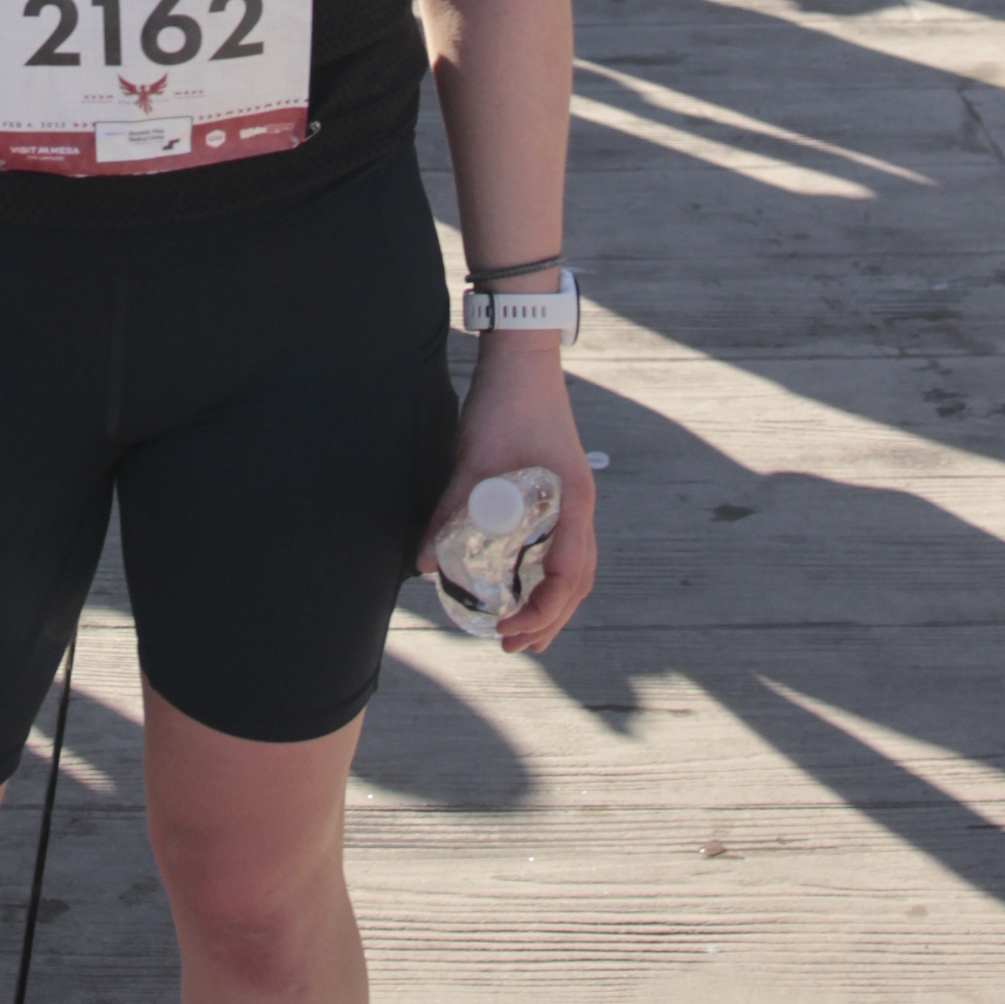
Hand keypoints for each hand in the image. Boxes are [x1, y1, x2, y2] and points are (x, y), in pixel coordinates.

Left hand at [418, 339, 596, 657]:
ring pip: (574, 566)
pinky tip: (524, 580)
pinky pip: (561, 545)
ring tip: (525, 631)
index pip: (568, 576)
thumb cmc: (506, 404)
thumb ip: (451, 511)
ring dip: (552, 602)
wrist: (522, 357)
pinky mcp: (558, 488)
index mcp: (573, 502)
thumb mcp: (475, 460)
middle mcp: (580, 506)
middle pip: (577, 581)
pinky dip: (547, 573)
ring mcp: (573, 497)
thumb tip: (424, 563)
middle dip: (549, 619)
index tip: (510, 632)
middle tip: (515, 646)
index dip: (542, 612)